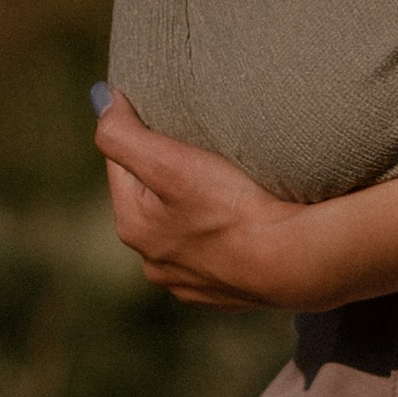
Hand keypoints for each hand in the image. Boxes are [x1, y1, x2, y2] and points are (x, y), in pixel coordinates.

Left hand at [93, 88, 324, 307]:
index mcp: (132, 226)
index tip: (174, 119)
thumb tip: (103, 102)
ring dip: (199, 209)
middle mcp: (153, 262)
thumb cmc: (232, 208)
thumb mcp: (169, 162)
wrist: (295, 263)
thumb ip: (123, 133)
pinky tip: (248, 225)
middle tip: (207, 152)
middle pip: (154, 198)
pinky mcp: (225, 294)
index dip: (145, 134)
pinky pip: (217, 255)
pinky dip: (226, 238)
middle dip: (172, 174)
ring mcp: (189, 283)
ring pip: (185, 229)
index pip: (123, 162)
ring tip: (231, 188)